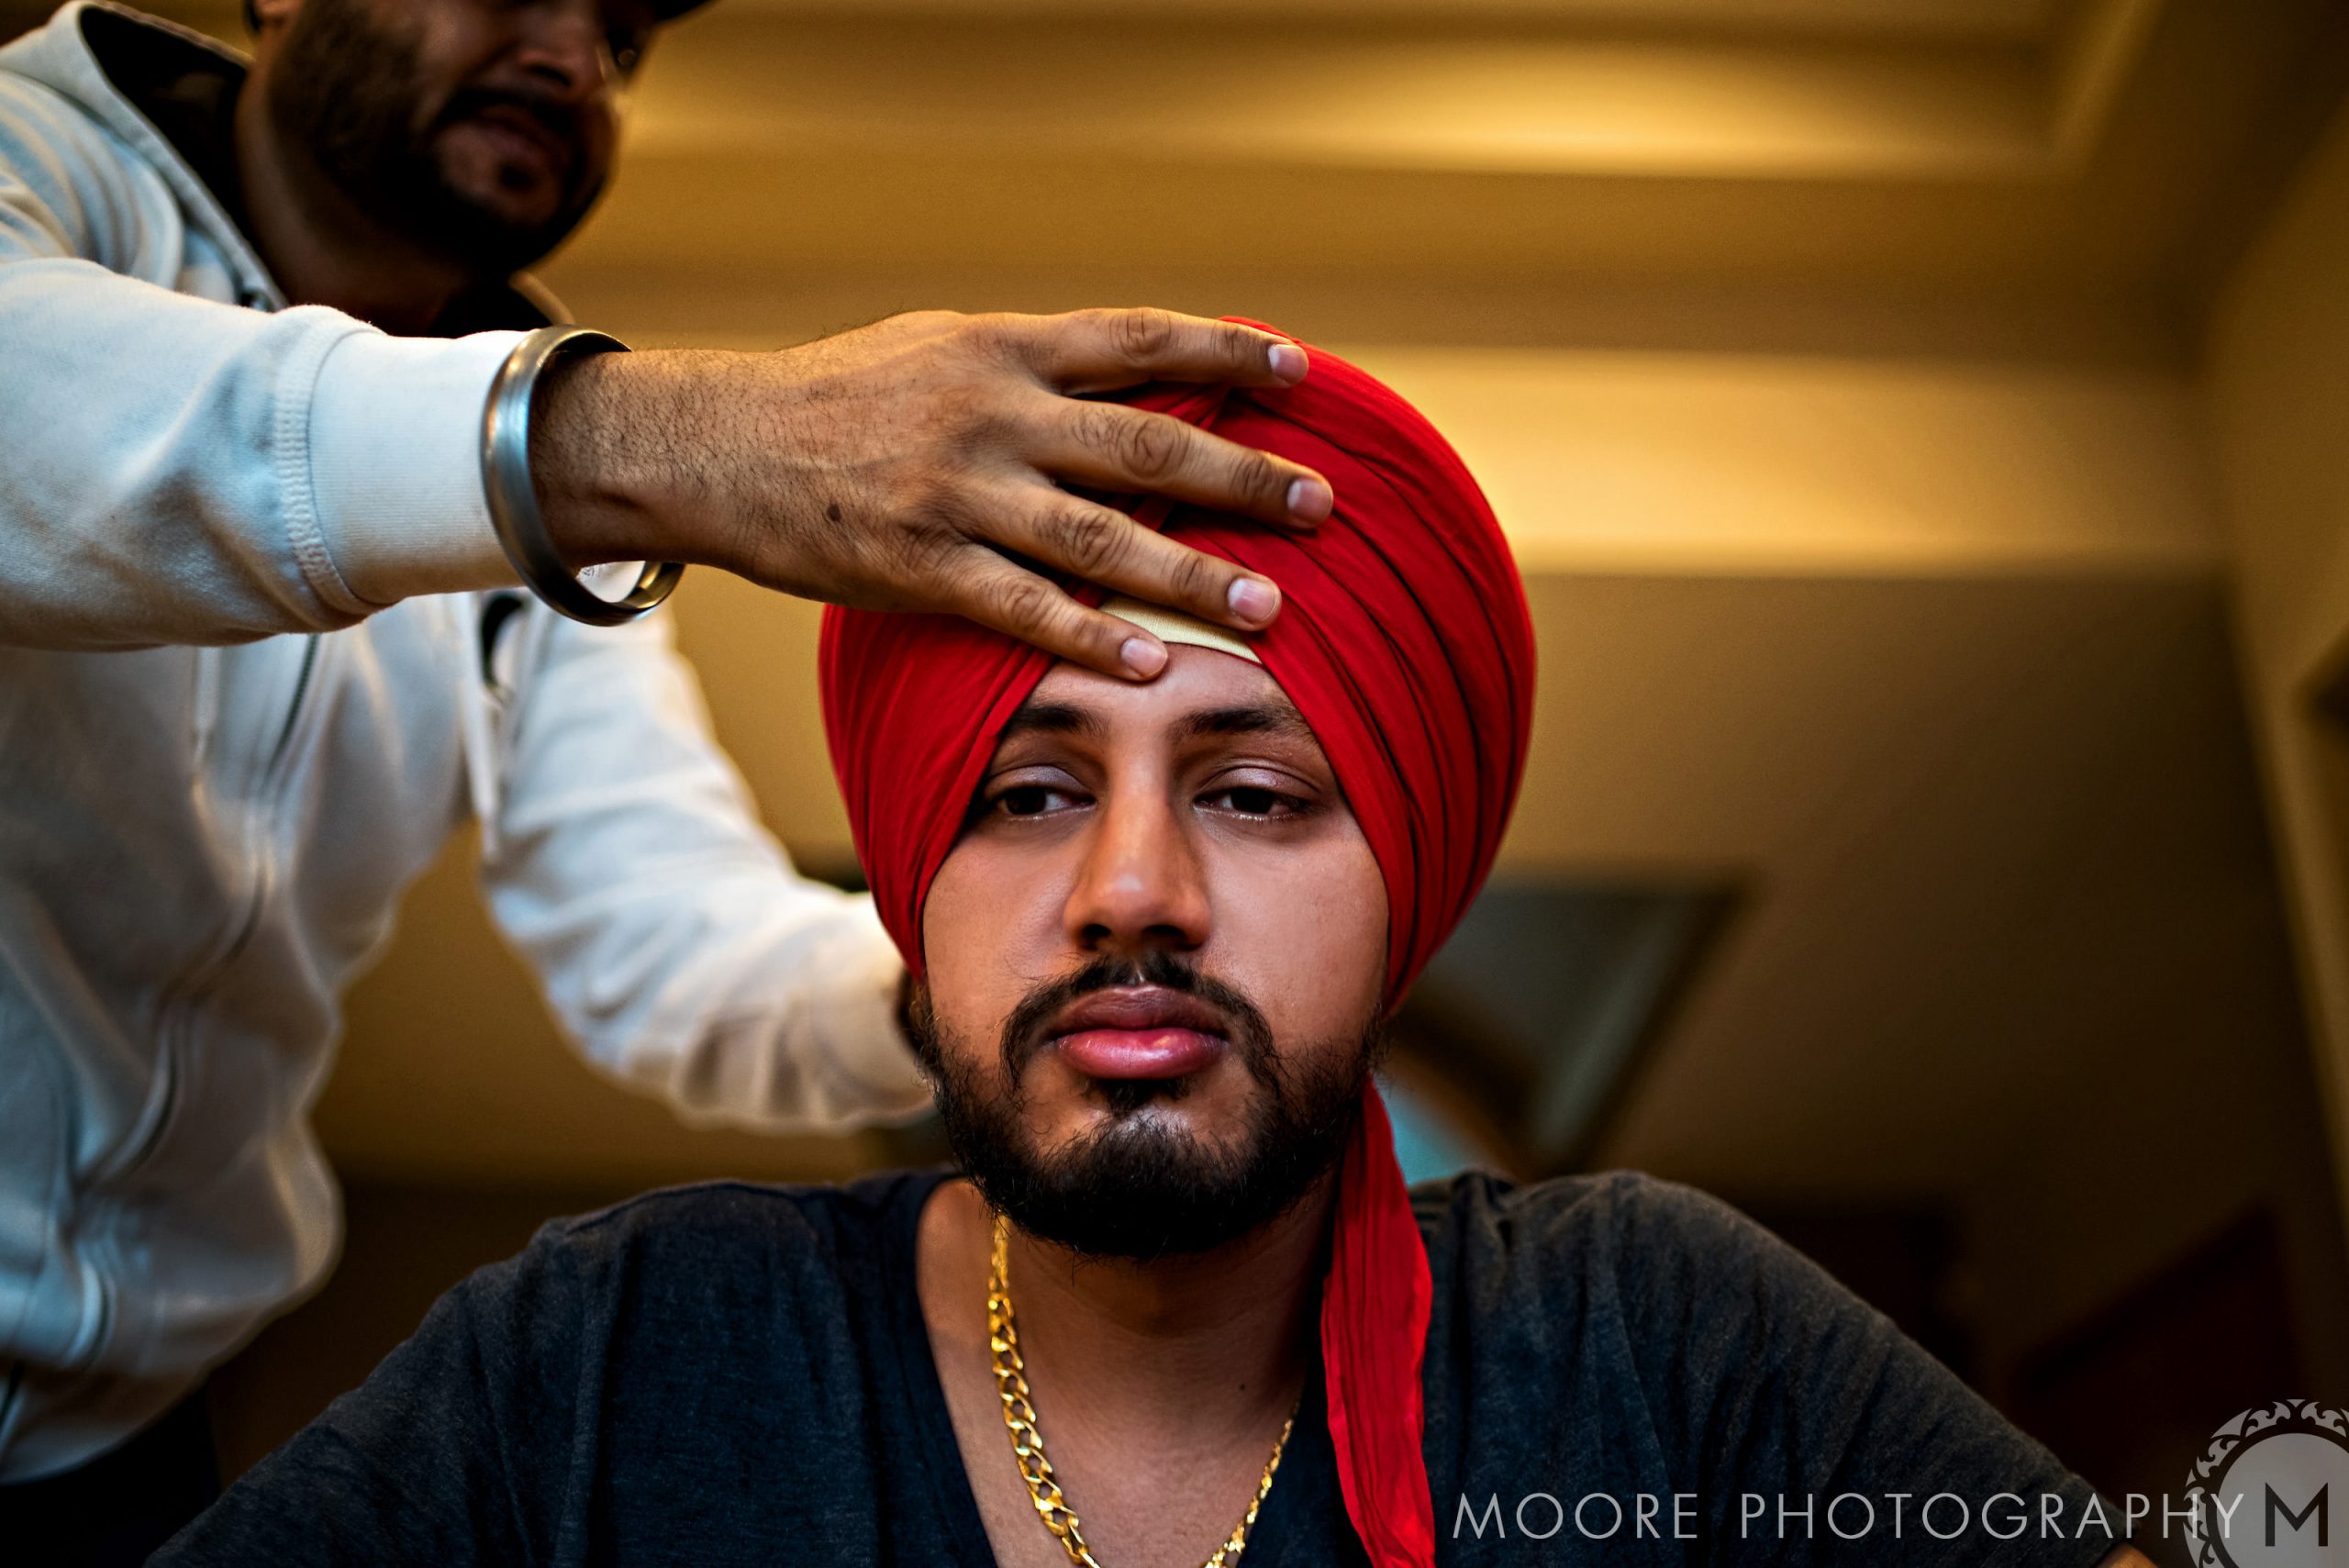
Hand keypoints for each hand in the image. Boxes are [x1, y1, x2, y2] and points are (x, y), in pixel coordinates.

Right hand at [531, 308, 1333, 677]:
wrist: (715, 444)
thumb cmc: (839, 398)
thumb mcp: (940, 348)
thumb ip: (1035, 368)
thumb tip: (1138, 380)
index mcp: (1003, 349)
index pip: (1138, 340)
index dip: (1224, 354)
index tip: (1300, 373)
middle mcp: (991, 413)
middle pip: (1146, 444)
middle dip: (1243, 478)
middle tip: (1321, 506)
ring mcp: (957, 491)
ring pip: (1100, 535)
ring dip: (1193, 574)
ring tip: (1269, 607)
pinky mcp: (918, 563)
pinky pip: (1022, 607)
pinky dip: (1090, 636)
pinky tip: (1151, 664)